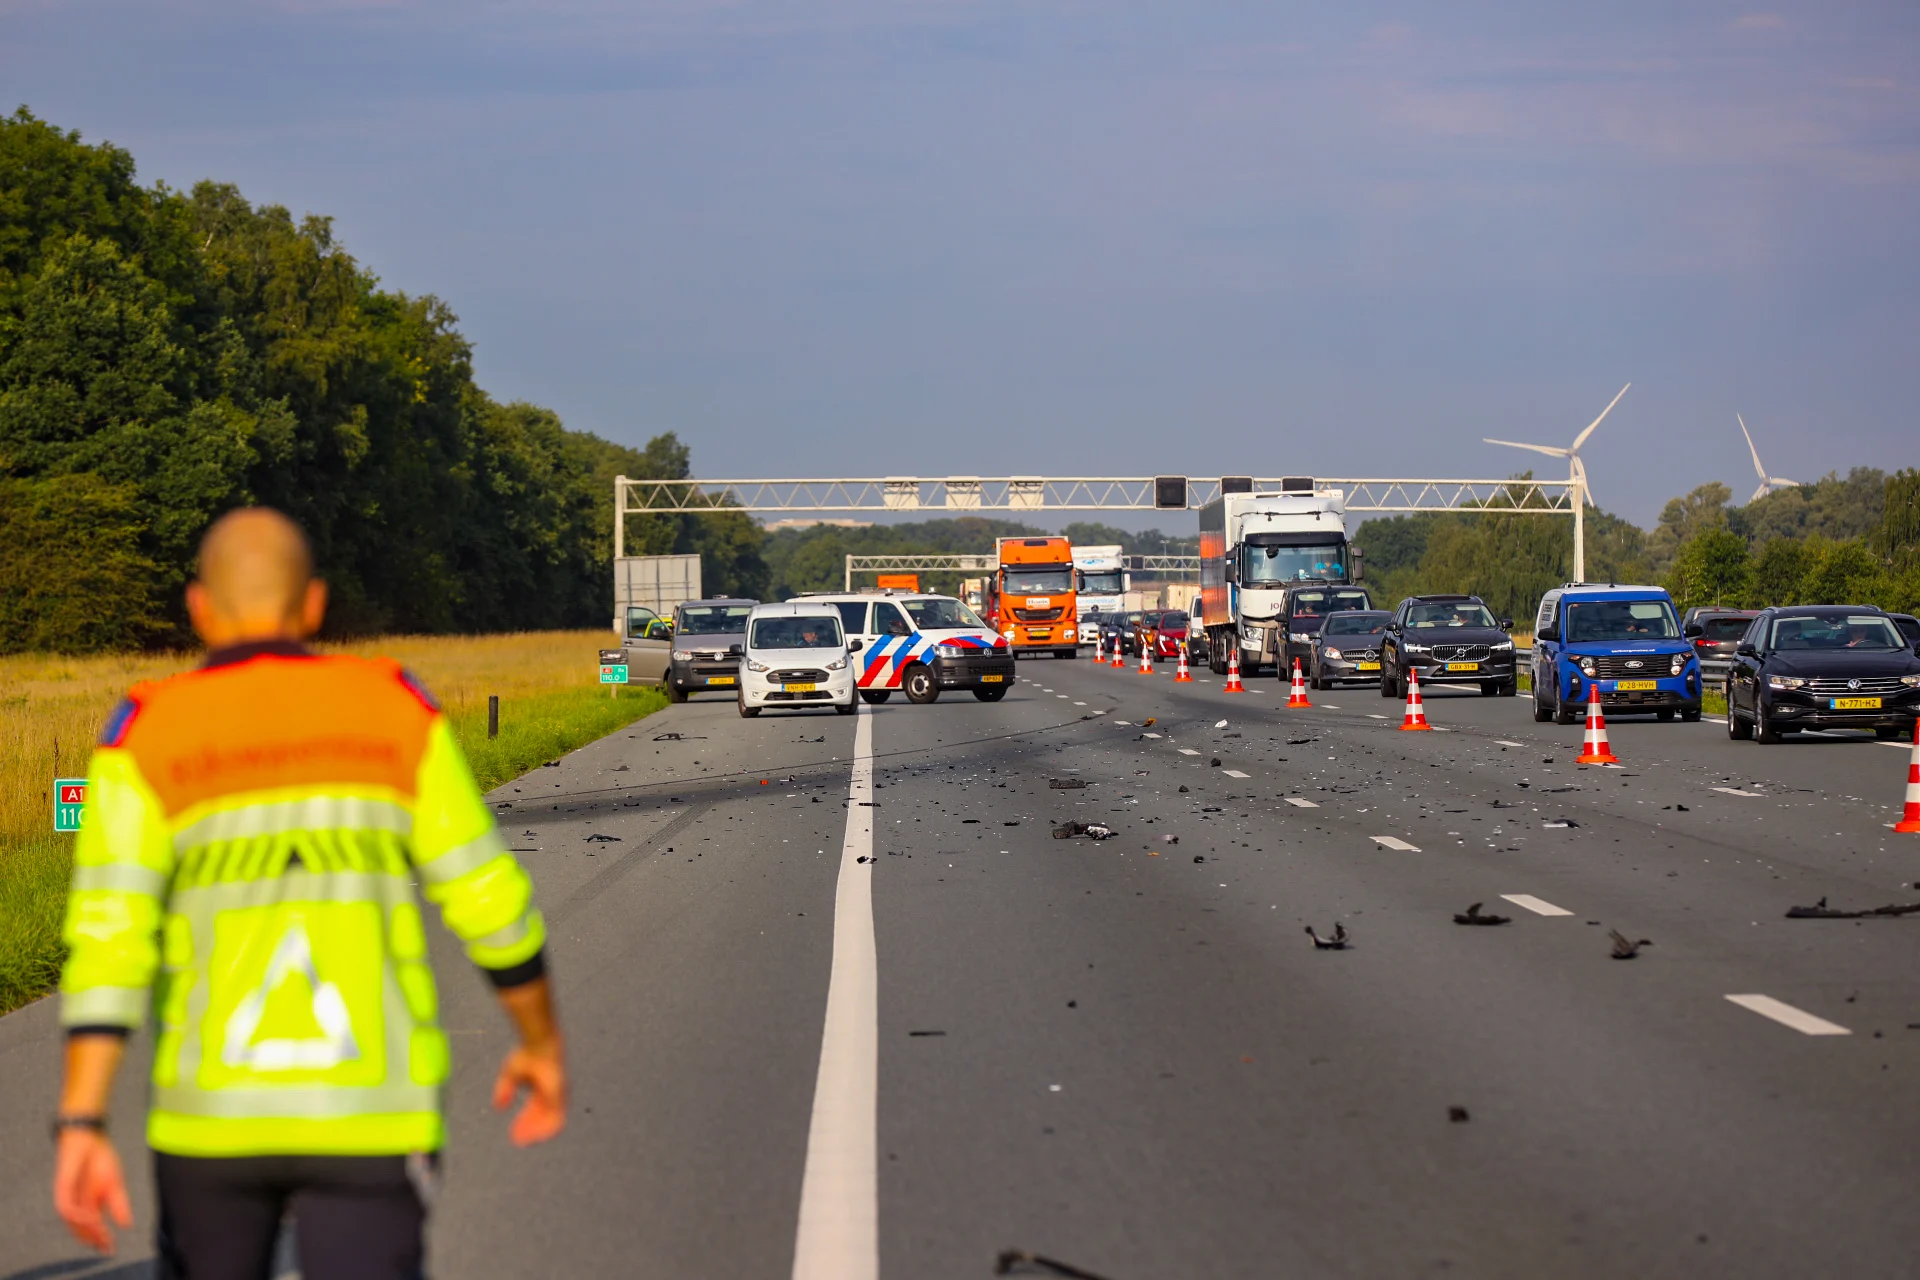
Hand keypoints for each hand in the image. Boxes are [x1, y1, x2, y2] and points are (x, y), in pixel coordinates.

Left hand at [53, 1129, 130, 1252]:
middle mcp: (78, 1204)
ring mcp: (69, 1197)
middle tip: (105, 1245)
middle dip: (94, 1238)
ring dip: (86, 1230)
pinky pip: (66, 1208)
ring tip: (101, 1234)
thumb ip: (119, 1205)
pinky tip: (88, 1217)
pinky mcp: (62, 1189)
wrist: (90, 1139)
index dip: (102, 1239)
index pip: (94, 1227)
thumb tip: (127, 1225)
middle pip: (82, 1228)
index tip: (111, 1248)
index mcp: (91, 1204)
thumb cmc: (101, 1159)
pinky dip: (76, 1215)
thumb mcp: (115, 1184)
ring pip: (73, 1222)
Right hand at [492, 1040, 566, 1146]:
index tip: (514, 1134)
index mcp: (543, 1088)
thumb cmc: (527, 1054)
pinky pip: (555, 1116)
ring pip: (550, 1119)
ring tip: (525, 1139)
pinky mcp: (559, 1095)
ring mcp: (557, 1094)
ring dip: (537, 1130)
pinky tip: (535, 1133)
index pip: (535, 1109)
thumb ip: (504, 1090)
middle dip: (530, 1128)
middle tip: (518, 1140)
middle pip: (542, 1116)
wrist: (539, 1045)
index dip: (525, 1121)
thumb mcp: (510, 1074)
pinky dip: (545, 1126)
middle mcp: (552, 1093)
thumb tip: (498, 1107)